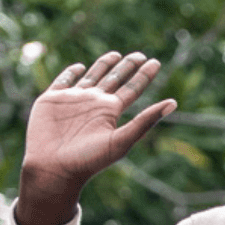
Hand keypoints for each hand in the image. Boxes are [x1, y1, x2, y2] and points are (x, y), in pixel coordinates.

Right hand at [15, 51, 177, 224]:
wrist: (53, 169)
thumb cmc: (88, 160)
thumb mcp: (121, 140)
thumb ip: (145, 121)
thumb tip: (174, 102)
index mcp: (111, 111)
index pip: (132, 88)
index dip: (144, 75)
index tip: (156, 62)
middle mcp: (94, 103)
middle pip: (115, 79)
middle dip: (127, 67)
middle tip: (140, 55)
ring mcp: (73, 100)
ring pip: (92, 77)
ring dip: (103, 65)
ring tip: (116, 54)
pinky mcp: (51, 100)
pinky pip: (63, 82)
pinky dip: (71, 73)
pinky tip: (79, 67)